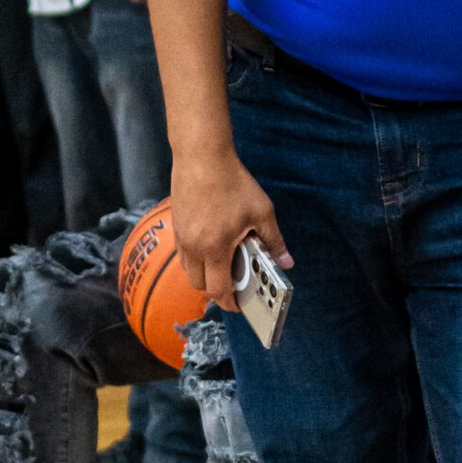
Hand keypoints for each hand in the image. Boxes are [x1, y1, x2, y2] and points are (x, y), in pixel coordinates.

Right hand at [170, 147, 291, 305]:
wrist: (202, 156)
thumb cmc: (233, 182)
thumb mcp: (262, 212)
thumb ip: (274, 241)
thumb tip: (285, 262)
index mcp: (215, 247)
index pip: (218, 289)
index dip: (229, 302)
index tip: (239, 305)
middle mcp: (194, 247)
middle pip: (199, 285)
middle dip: (215, 291)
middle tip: (233, 286)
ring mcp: (181, 237)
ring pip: (188, 270)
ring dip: (203, 275)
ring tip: (223, 265)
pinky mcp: (176, 225)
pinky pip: (183, 254)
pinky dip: (195, 259)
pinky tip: (211, 247)